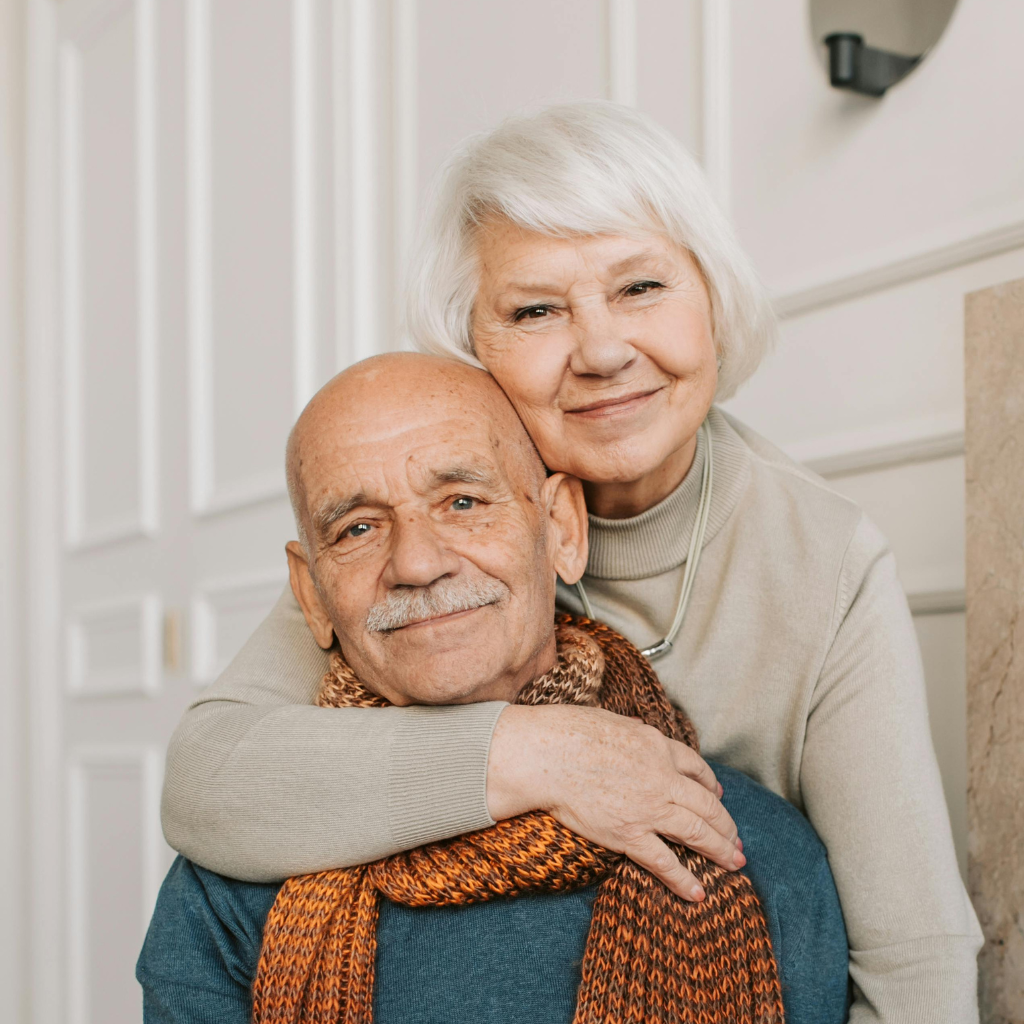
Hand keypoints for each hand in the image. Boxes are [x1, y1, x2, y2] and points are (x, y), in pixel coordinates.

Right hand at [486, 703, 743, 900]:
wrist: (546, 754)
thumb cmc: (569, 731)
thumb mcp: (611, 719)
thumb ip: (632, 730)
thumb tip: (639, 730)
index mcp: (657, 746)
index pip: (695, 768)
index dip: (711, 785)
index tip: (717, 795)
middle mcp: (661, 777)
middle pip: (706, 804)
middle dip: (725, 824)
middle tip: (736, 839)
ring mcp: (648, 807)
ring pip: (696, 832)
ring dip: (720, 850)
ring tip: (734, 863)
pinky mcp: (628, 834)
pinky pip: (664, 861)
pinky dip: (684, 879)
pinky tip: (698, 893)